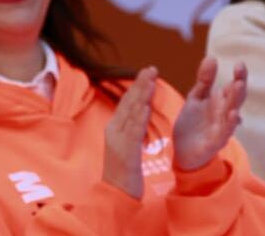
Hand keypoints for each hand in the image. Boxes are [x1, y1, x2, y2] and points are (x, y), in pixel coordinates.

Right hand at [102, 66, 155, 198]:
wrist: (115, 195)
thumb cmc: (123, 176)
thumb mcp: (126, 150)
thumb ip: (131, 134)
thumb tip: (138, 120)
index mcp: (114, 130)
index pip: (126, 104)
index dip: (136, 88)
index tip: (146, 74)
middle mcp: (113, 131)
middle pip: (127, 103)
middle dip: (139, 85)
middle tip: (151, 68)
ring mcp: (117, 140)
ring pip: (130, 112)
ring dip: (141, 94)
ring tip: (151, 79)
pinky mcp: (125, 151)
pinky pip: (133, 130)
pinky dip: (139, 115)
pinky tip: (146, 104)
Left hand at [172, 56, 245, 171]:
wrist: (182, 151)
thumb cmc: (193, 123)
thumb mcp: (196, 98)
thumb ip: (205, 80)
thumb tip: (212, 57)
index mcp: (220, 103)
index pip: (232, 87)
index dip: (238, 76)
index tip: (239, 63)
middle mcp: (224, 115)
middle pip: (236, 99)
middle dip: (239, 84)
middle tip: (240, 70)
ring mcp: (222, 128)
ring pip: (233, 114)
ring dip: (235, 100)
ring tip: (238, 86)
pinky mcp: (216, 142)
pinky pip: (225, 132)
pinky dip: (230, 124)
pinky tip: (234, 115)